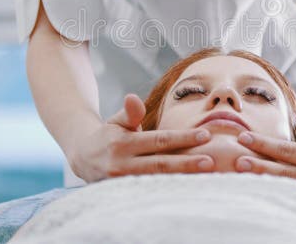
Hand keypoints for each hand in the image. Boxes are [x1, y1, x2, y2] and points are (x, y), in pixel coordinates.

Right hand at [68, 94, 216, 181]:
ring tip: (207, 178)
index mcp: (122, 144)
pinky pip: (152, 194)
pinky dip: (172, 192)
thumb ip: (129, 113)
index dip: (183, 138)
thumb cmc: (108, 136)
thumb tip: (134, 98)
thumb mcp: (115, 122)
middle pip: (161, 165)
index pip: (159, 140)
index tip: (206, 135)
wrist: (83, 160)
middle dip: (187, 163)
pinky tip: (190, 190)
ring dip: (183, 180)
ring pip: (158, 182)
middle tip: (212, 161)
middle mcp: (122, 166)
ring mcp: (123, 185)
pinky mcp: (124, 197)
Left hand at [233, 106, 295, 195]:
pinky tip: (252, 190)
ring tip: (239, 178)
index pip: (290, 151)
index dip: (266, 144)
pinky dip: (270, 195)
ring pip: (286, 190)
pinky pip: (288, 202)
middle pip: (286, 173)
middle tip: (238, 162)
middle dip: (260, 167)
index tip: (243, 137)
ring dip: (262, 184)